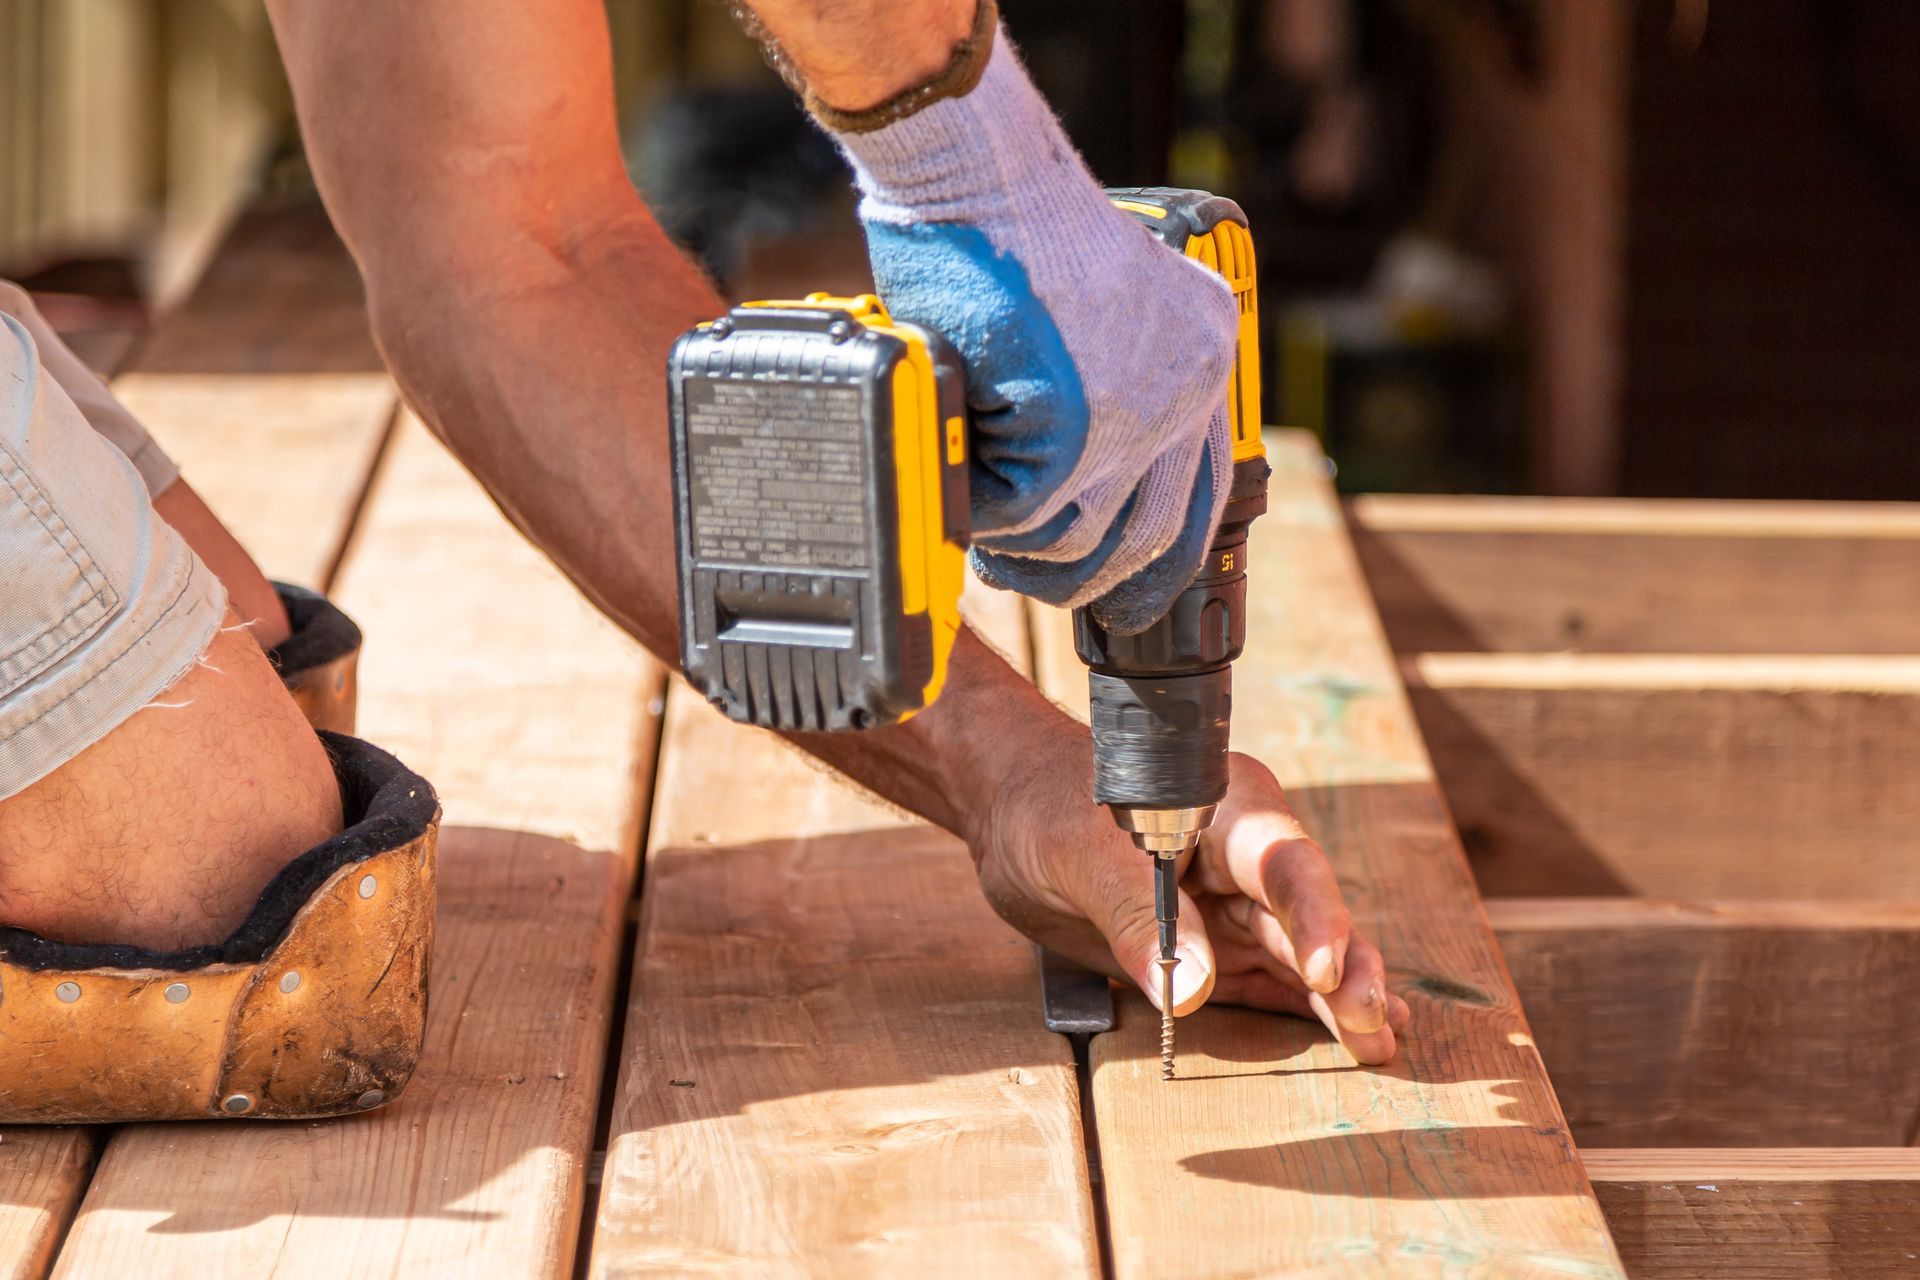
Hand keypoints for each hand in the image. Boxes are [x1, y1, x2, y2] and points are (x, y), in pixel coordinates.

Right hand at [816, 20, 1239, 633]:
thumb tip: (1058, 466)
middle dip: (1086, 579)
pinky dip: (980, 508)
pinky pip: (1019, 514)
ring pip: (1076, 536)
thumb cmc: (1004, 221)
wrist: (977, 178)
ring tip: (976, 508)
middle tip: (1028, 577)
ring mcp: (1140, 413)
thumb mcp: (1084, 304)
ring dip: (1016, 538)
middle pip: (1149, 536)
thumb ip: (1097, 376)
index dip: (1159, 551)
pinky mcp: (1077, 432)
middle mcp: (1191, 385)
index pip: (1204, 486)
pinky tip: (960, 475)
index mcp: (1202, 348)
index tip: (1124, 584)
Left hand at [970, 746, 1408, 1062]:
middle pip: (1309, 916)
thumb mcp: (1080, 855)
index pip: (1284, 863)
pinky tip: (1358, 1037)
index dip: (1314, 915)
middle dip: (1344, 971)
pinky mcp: (1219, 951)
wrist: (1016, 817)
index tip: (1323, 970)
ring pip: (1302, 956)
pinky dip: (1308, 1012)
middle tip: (1372, 1025)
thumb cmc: (1048, 811)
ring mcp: (1238, 907)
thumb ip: (1133, 912)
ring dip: (1341, 1000)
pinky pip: (1271, 983)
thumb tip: (1190, 986)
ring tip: (1381, 1045)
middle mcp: (1248, 858)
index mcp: (1227, 810)